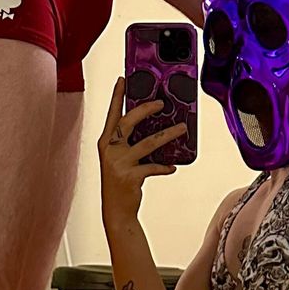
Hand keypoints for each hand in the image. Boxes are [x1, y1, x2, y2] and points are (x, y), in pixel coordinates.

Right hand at [98, 79, 184, 220]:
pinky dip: (164, 166)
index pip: (112, 114)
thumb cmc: (121, 181)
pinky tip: (172, 166)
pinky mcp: (129, 176)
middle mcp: (110, 149)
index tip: (123, 80)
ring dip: (168, 135)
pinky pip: (153, 167)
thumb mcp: (121, 158)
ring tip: (182, 128)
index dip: (117, 96)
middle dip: (146, 109)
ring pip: (148, 143)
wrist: (116, 210)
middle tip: (162, 103)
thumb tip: (156, 126)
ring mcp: (118, 163)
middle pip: (128, 122)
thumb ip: (131, 142)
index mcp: (106, 142)